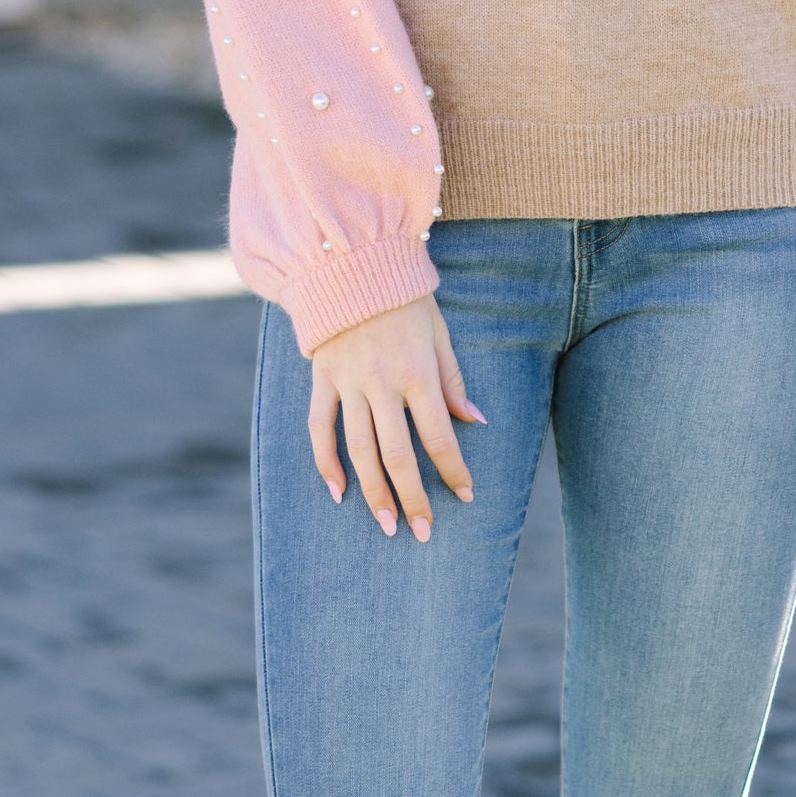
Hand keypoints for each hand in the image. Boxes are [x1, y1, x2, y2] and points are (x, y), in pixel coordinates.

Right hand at [309, 293, 483, 539]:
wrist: (351, 263)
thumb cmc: (406, 300)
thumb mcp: (440, 334)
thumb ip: (453, 381)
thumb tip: (475, 423)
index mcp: (417, 373)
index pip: (438, 436)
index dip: (452, 470)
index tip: (464, 496)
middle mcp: (381, 383)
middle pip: (397, 454)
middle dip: (412, 497)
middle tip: (422, 533)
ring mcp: (348, 383)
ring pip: (359, 449)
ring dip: (373, 492)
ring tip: (386, 525)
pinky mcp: (322, 379)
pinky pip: (320, 427)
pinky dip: (326, 462)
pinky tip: (337, 492)